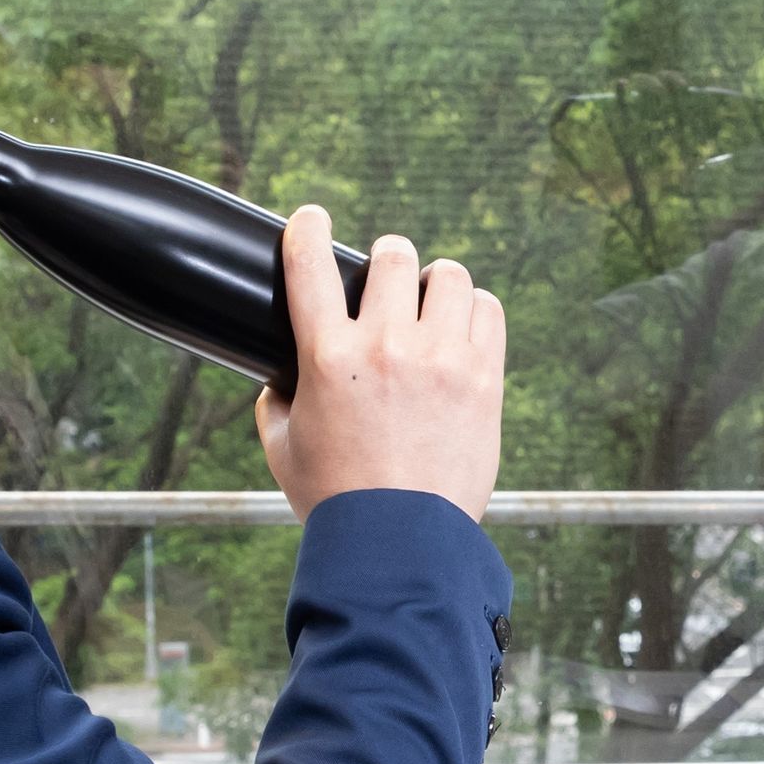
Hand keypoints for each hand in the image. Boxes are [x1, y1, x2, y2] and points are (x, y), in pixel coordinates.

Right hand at [255, 209, 506, 520]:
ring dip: (435, 281)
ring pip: (449, 275)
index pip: (310, 264)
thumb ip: (275, 402)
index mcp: (328, 357)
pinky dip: (474, 309)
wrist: (401, 544)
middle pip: (393, 256)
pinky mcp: (484, 379)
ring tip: (431, 301)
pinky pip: (488, 310)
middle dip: (386, 259)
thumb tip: (278, 378)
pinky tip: (463, 326)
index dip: (306, 228)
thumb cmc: (336, 500)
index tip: (310, 219)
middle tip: (388, 278)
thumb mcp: (282, 448)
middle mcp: (386, 346)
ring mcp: (441, 360)